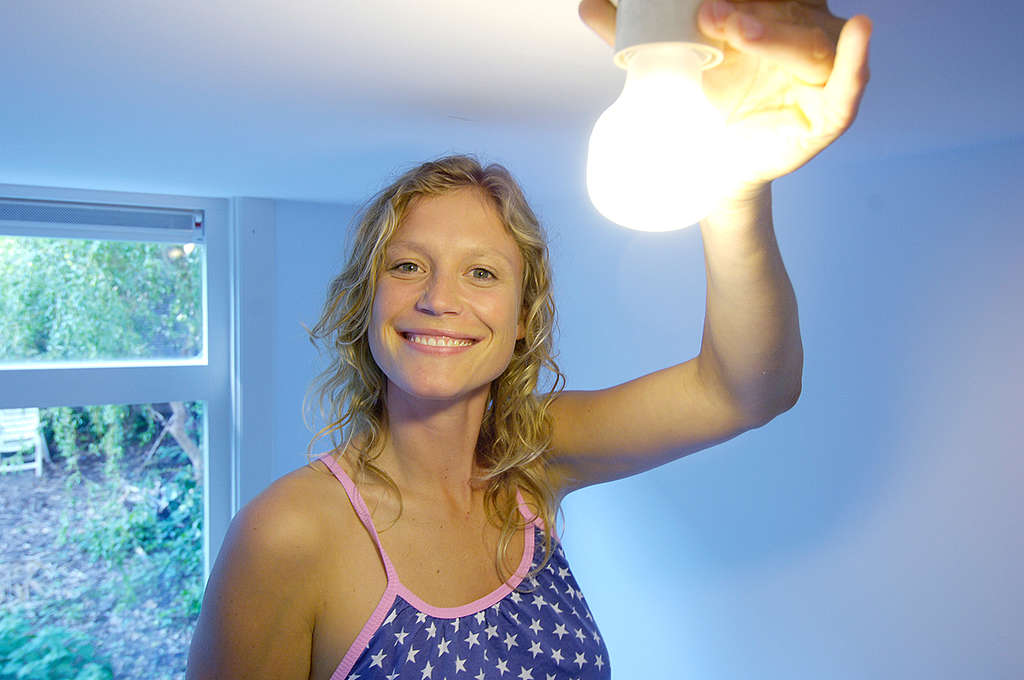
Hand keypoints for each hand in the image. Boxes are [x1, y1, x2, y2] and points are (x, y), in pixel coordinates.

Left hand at [579, 0, 871, 188]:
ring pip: (807, 45)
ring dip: (778, 36)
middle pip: (784, 11)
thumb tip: (588, 4)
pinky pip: (848, 85)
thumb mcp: (666, 68)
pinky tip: (860, 30)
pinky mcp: (826, 113)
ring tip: (742, 31)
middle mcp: (800, 33)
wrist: (706, 166)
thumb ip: (634, 36)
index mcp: (767, 15)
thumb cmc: (698, 103)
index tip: (702, 0)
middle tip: (707, 13)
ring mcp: (817, 73)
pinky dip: (855, 61)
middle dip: (748, 10)